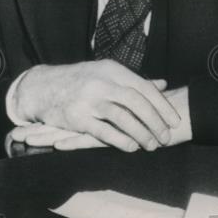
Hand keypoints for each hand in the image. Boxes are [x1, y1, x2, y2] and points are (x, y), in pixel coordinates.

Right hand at [9, 61, 179, 151]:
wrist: (42, 87)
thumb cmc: (79, 81)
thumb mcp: (106, 74)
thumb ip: (133, 81)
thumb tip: (162, 84)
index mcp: (110, 70)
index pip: (143, 87)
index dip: (162, 105)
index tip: (175, 120)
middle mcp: (100, 82)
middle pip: (136, 101)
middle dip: (155, 121)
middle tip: (166, 136)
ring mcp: (88, 100)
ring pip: (122, 117)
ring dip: (141, 133)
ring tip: (152, 145)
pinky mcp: (77, 117)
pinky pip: (103, 131)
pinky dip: (120, 140)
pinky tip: (131, 147)